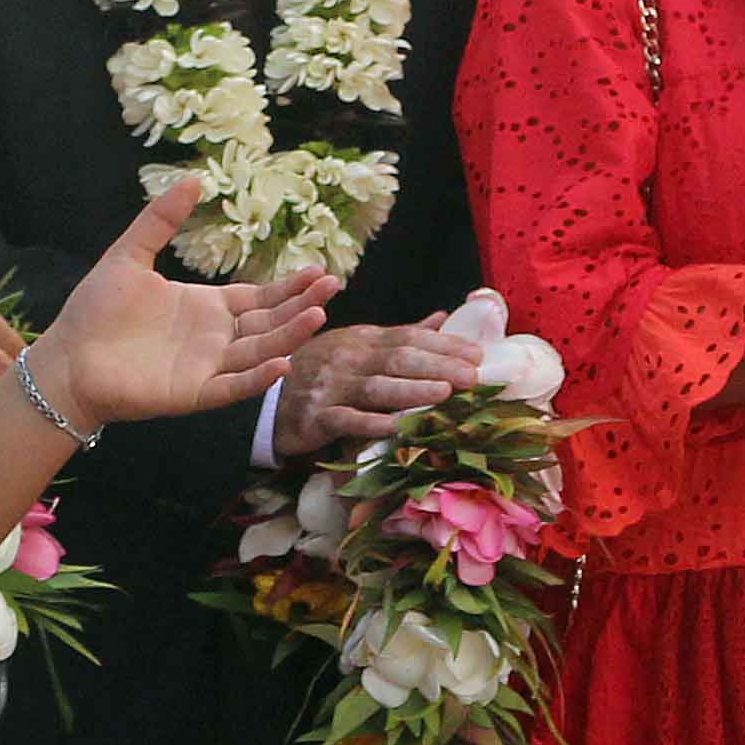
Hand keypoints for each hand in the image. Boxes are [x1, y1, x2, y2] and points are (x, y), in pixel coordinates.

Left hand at [31, 177, 337, 430]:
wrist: (66, 358)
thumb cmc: (94, 310)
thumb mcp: (130, 254)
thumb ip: (161, 220)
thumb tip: (193, 178)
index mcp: (204, 306)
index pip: (259, 298)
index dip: (289, 287)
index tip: (319, 271)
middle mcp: (213, 338)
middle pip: (269, 322)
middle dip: (301, 305)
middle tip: (332, 286)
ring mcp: (206, 367)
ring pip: (260, 351)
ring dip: (289, 336)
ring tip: (317, 315)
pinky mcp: (193, 393)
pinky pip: (233, 386)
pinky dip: (257, 377)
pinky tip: (281, 362)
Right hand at [271, 310, 484, 460]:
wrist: (266, 397)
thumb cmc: (321, 371)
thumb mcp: (357, 345)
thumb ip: (401, 335)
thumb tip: (443, 317)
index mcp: (363, 339)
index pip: (409, 336)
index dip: (444, 344)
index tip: (478, 354)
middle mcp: (348, 357)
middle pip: (398, 358)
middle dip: (438, 365)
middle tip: (473, 375)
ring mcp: (331, 386)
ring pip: (377, 387)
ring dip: (412, 390)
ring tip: (446, 393)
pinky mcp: (316, 415)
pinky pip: (347, 419)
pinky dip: (372, 422)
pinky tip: (398, 426)